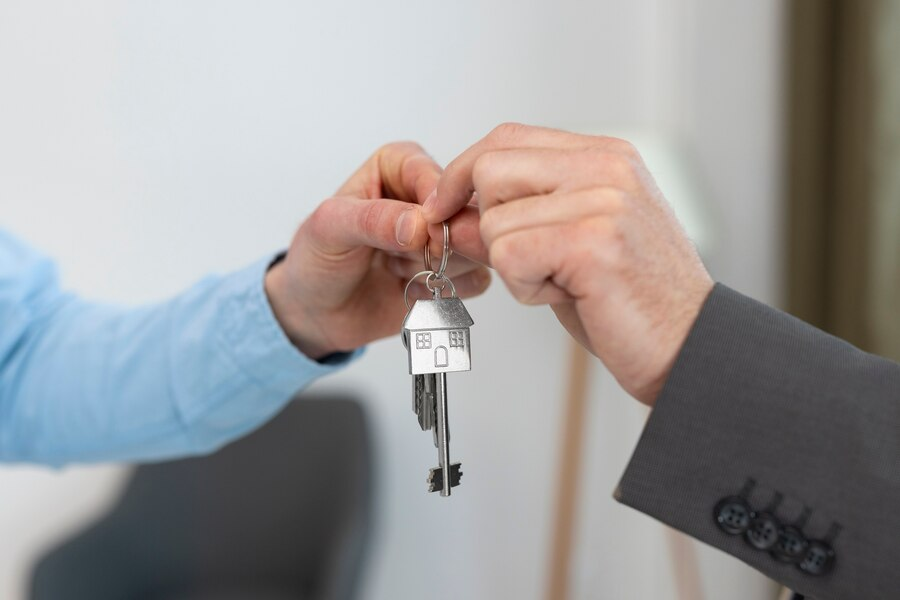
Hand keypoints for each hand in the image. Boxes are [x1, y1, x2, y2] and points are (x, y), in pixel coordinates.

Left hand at [265, 142, 490, 358]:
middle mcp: (427, 197)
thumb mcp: (329, 229)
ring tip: (396, 272)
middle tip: (407, 259)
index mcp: (398, 166)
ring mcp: (443, 236)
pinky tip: (410, 291)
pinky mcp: (453, 271)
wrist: (316, 312)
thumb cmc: (316, 259)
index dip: (435, 207)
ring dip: (436, 269)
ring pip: (474, 248)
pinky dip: (443, 291)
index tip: (420, 233)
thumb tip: (418, 224)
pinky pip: (475, 280)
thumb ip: (372, 220)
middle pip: (465, 213)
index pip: (437, 177)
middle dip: (439, 244)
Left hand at [423, 124, 712, 404]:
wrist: (688, 347)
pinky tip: (568, 297)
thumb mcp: (566, 244)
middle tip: (527, 262)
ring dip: (514, 267)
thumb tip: (448, 216)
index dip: (462, 173)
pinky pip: (509, 255)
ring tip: (564, 284)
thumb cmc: (628, 299)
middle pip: (489, 169)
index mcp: (604, 156)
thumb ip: (512, 221)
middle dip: (485, 224)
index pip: (506, 138)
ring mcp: (603, 201)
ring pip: (494, 221)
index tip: (443, 208)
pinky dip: (525, 288)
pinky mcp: (593, 242)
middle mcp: (606, 167)